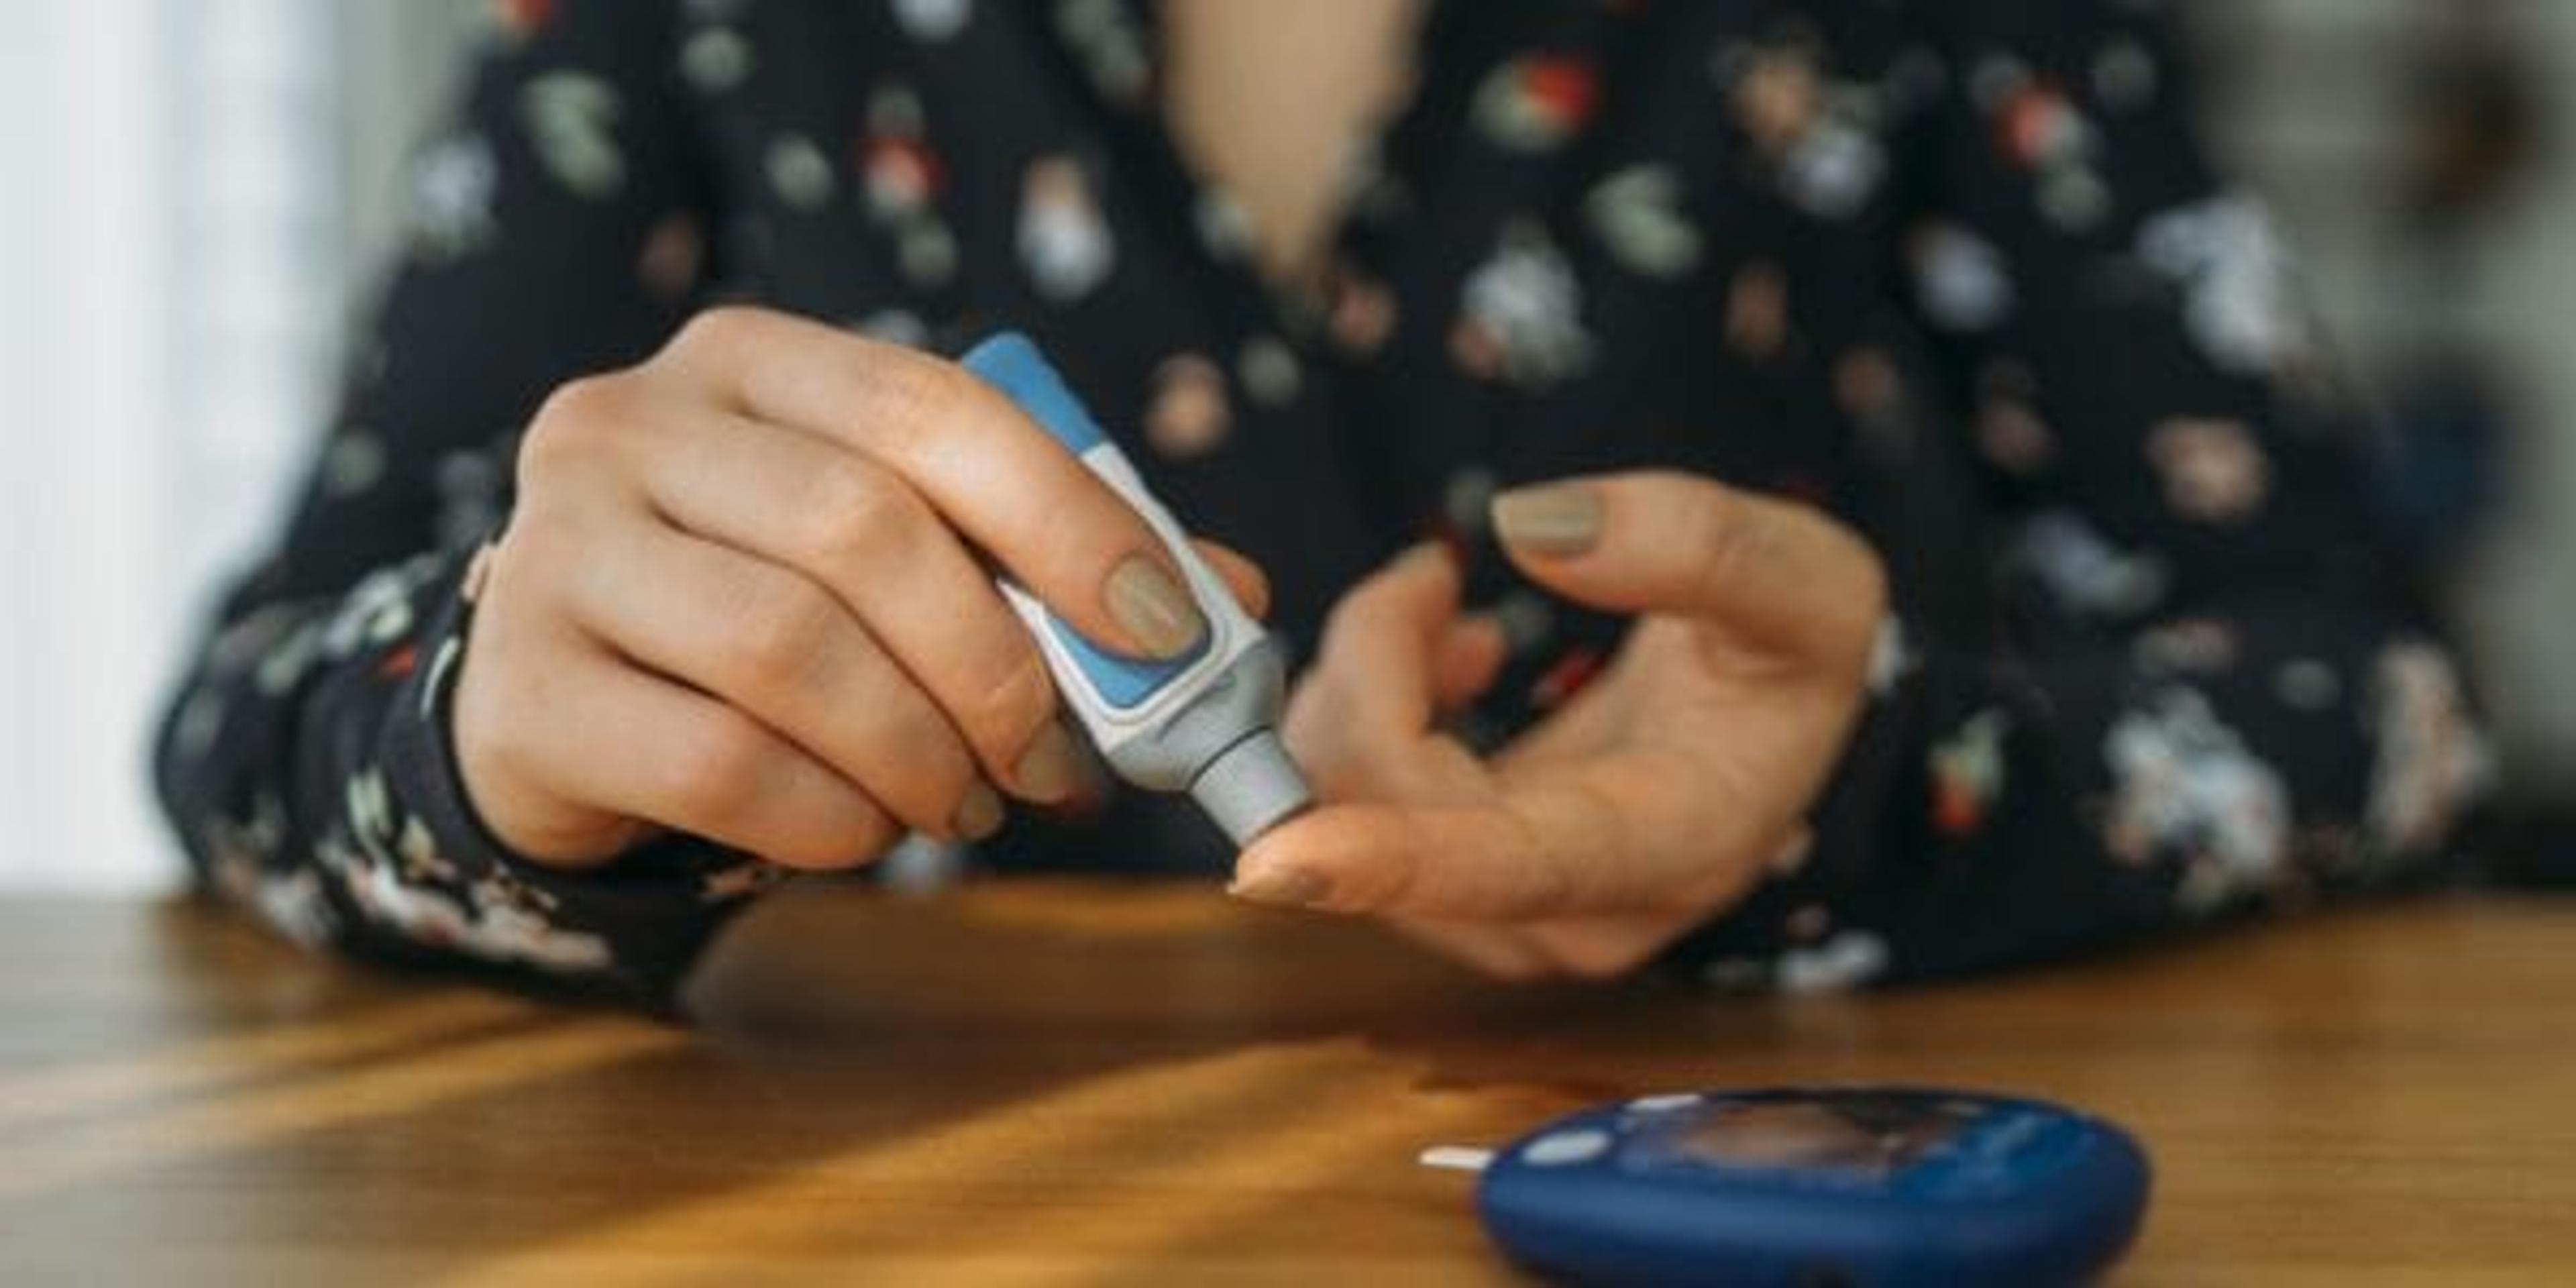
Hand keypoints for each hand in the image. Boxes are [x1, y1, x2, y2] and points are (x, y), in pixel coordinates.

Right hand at [455, 307, 1266, 869]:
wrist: (563, 703)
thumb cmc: (768, 611)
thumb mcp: (898, 554)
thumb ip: (1046, 560)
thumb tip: (1229, 599)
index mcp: (745, 361)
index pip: (931, 406)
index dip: (1066, 516)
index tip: (1161, 627)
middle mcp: (628, 425)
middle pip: (863, 532)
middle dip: (998, 667)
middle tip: (1056, 761)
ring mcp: (555, 553)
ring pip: (788, 654)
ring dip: (920, 754)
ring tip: (967, 805)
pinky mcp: (523, 691)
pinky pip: (719, 764)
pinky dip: (832, 817)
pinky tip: (869, 831)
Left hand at [1233, 472, 1883, 979]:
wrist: (1776, 713)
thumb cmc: (1798, 651)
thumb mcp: (1807, 578)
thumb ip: (1697, 543)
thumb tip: (1531, 525)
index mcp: (1665, 848)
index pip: (1509, 869)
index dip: (1388, 862)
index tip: (1273, 860)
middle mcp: (1570, 911)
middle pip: (1391, 808)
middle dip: (1370, 666)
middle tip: (1431, 575)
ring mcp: (1501, 909)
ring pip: (1344, 803)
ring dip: (1360, 678)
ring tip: (1439, 603)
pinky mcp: (1451, 881)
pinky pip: (1345, 799)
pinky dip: (1361, 703)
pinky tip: (1439, 655)